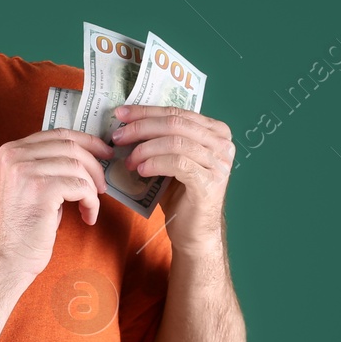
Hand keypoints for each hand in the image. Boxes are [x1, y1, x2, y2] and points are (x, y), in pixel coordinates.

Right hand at [0, 129, 112, 277]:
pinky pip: (81, 186)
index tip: (103, 153)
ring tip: (90, 205)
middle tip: (103, 184)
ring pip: (78, 166)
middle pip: (70, 146)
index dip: (87, 141)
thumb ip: (46, 163)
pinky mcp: (41, 189)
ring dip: (92, 188)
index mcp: (11, 150)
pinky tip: (87, 216)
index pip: (58, 133)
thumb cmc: (24, 224)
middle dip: (94, 165)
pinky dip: (90, 202)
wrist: (9, 255)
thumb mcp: (28, 183)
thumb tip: (86, 153)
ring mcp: (27, 171)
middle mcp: (15, 156)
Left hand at [110, 105, 233, 250]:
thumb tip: (127, 121)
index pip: (177, 112)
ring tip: (128, 160)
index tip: (120, 113)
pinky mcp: (210, 182)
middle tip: (118, 136)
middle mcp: (222, 144)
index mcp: (215, 131)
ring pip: (175, 141)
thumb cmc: (180, 194)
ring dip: (145, 148)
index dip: (146, 111)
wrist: (194, 231)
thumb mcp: (170, 159)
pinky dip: (155, 163)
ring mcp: (219, 163)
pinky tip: (140, 170)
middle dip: (141, 127)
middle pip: (175, 123)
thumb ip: (160, 138)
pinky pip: (178, 162)